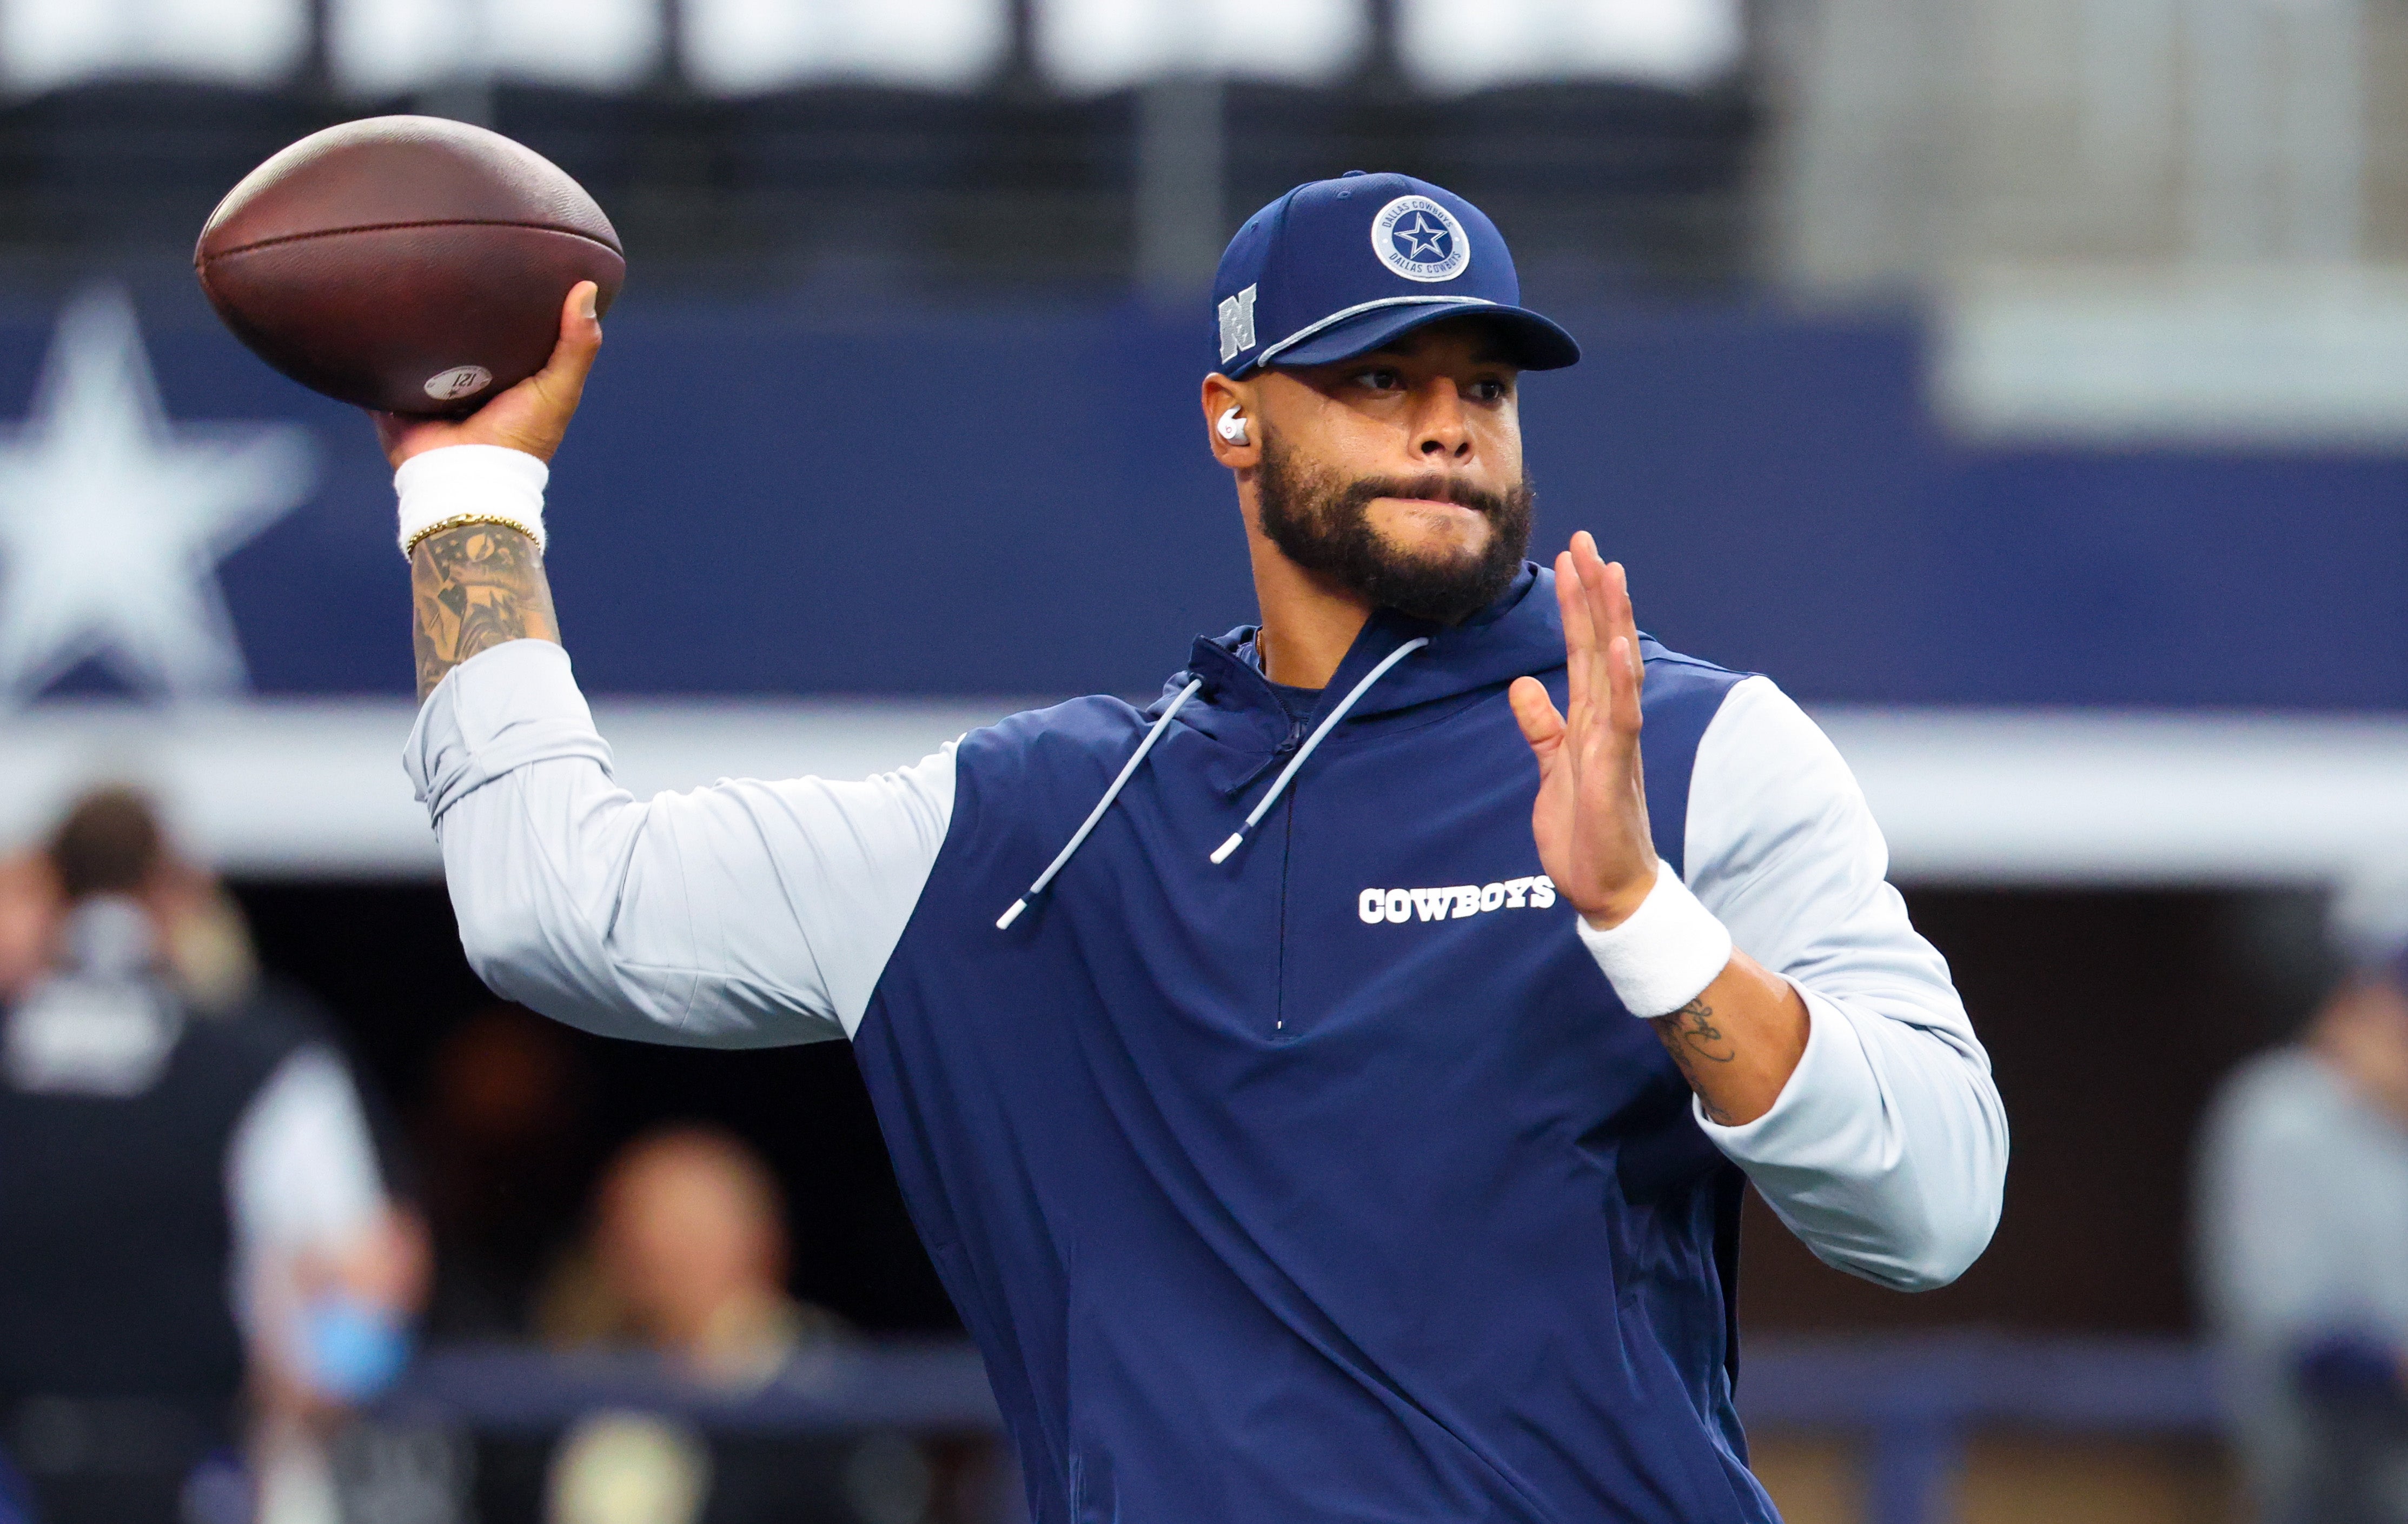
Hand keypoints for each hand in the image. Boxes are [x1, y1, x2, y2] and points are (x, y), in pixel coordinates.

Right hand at [373, 281, 602, 469]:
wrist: (466, 477)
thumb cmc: (519, 438)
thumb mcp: (558, 389)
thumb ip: (577, 345)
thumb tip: (587, 287)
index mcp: (502, 377)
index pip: (503, 329)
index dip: (505, 300)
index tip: (503, 259)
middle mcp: (462, 381)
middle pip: (454, 334)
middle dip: (449, 305)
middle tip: (442, 255)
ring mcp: (423, 389)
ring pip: (413, 345)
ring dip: (407, 321)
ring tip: (401, 273)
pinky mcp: (391, 397)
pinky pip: (373, 367)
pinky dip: (368, 347)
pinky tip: (359, 311)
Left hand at [1508, 532, 1657, 928]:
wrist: (1608, 889)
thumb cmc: (1584, 832)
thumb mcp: (1550, 768)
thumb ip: (1540, 726)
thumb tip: (1522, 684)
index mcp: (1589, 718)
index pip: (1583, 649)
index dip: (1575, 604)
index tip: (1569, 559)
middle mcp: (1607, 720)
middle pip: (1600, 644)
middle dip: (1590, 592)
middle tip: (1584, 540)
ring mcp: (1614, 741)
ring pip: (1615, 667)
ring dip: (1612, 619)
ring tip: (1607, 570)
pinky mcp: (1616, 768)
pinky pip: (1621, 717)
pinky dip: (1624, 681)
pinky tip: (1621, 647)